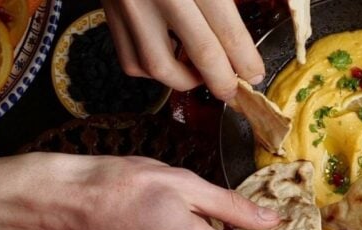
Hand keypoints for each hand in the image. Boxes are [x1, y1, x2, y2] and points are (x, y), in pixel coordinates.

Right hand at [102, 0, 264, 101]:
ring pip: (156, 66)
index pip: (225, 28)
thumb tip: (252, 24)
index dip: (244, 58)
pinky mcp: (107, 10)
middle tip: (234, 88)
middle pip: (198, 52)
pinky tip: (170, 57)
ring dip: (183, 79)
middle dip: (222, 79)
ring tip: (200, 72)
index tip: (254, 73)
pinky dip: (151, 69)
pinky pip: (128, 58)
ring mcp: (127, 3)